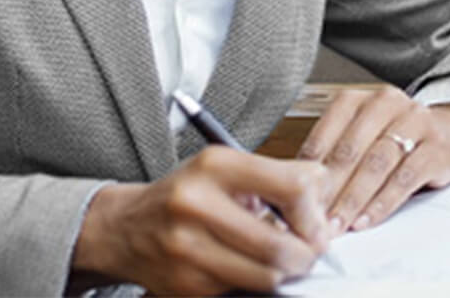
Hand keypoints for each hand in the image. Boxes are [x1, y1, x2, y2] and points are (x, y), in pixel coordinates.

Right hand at [71, 146, 332, 295]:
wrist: (125, 228)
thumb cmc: (186, 193)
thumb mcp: (226, 167)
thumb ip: (278, 175)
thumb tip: (325, 190)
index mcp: (216, 165)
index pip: (292, 186)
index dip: (315, 211)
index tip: (318, 221)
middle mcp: (197, 204)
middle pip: (280, 245)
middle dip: (306, 253)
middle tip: (310, 250)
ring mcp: (187, 249)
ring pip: (265, 276)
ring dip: (283, 272)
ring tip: (281, 258)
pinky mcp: (184, 286)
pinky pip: (241, 291)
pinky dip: (254, 283)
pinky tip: (247, 266)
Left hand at [296, 85, 449, 233]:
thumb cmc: (395, 139)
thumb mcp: (362, 138)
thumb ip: (333, 157)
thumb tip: (295, 192)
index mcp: (359, 99)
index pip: (326, 132)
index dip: (309, 169)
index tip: (296, 199)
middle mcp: (386, 103)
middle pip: (350, 149)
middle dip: (329, 189)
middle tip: (312, 219)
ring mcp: (415, 121)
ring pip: (376, 163)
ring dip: (353, 199)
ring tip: (337, 224)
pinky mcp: (436, 146)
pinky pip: (405, 177)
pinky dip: (382, 203)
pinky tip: (366, 219)